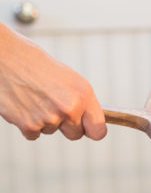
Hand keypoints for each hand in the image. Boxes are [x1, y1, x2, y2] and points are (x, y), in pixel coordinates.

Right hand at [0, 23, 106, 140]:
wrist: (5, 57)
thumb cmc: (34, 64)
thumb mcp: (68, 78)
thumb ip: (80, 101)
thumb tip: (89, 122)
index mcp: (83, 94)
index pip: (98, 130)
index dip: (92, 130)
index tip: (88, 129)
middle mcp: (69, 108)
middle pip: (75, 134)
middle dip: (66, 125)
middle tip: (52, 105)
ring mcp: (49, 118)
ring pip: (51, 131)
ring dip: (44, 120)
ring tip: (34, 97)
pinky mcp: (29, 125)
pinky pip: (33, 134)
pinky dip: (27, 123)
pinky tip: (23, 104)